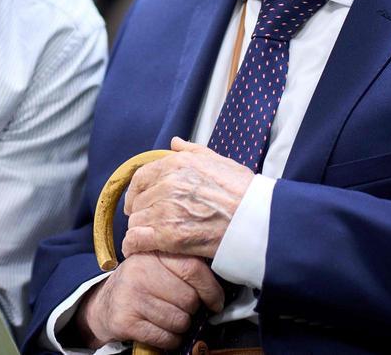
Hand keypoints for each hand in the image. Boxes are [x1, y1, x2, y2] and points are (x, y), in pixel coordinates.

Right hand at [73, 251, 223, 349]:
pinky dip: (169, 340)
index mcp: (153, 253)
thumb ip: (184, 266)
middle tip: (183, 309)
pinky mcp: (126, 320)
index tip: (216, 302)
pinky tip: (161, 331)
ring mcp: (131, 295)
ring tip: (169, 319)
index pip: (193, 269)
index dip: (211, 289)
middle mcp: (140, 270)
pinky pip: (165, 337)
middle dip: (192, 311)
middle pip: (189, 299)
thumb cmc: (141, 285)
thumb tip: (220, 285)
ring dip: (180, 327)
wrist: (104, 305)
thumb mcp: (158, 266)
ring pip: (179, 320)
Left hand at [123, 137, 253, 257]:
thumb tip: (175, 143)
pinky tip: (138, 248)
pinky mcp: (169, 236)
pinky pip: (137, 239)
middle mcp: (167, 185)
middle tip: (149, 222)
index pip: (141, 177)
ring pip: (137, 220)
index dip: (136, 191)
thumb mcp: (219, 161)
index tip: (137, 200)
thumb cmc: (243, 191)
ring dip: (141, 228)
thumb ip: (192, 151)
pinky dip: (134, 244)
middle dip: (142, 211)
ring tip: (150, 236)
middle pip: (139, 201)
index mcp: (176, 165)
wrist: (257, 219)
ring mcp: (167, 211)